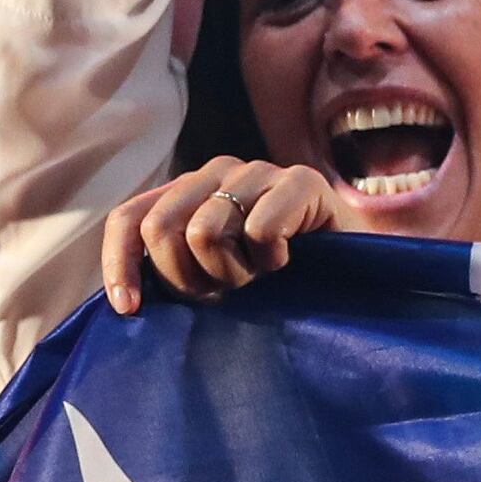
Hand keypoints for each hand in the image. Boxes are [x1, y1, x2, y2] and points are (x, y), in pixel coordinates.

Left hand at [102, 157, 330, 311]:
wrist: (359, 272)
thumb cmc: (281, 281)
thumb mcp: (214, 280)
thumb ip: (173, 274)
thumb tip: (124, 301)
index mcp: (186, 193)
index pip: (129, 218)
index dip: (121, 264)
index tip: (130, 310)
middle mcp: (215, 172)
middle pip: (161, 228)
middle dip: (187, 277)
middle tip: (227, 291)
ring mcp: (258, 171)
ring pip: (206, 231)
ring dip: (235, 272)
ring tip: (262, 276)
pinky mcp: (300, 180)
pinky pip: (259, 230)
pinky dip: (272, 259)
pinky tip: (290, 260)